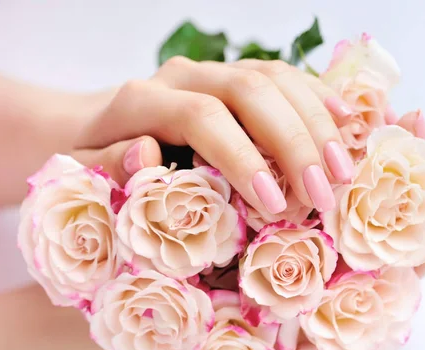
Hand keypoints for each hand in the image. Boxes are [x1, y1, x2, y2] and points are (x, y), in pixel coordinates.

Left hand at [74, 57, 354, 214]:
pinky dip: (316, 97)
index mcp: (143, 99)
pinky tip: (344, 122)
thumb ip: (109, 162)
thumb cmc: (88, 155)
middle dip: (294, 144)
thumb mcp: (80, 168)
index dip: (243, 157)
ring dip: (315, 122)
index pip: (203, 117)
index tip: (275, 203)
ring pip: (275, 78)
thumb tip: (148, 154)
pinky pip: (282, 76)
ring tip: (342, 170)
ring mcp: (213, 72)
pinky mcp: (233, 77)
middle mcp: (183, 75)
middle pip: (251, 91)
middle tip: (323, 195)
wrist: (88, 122)